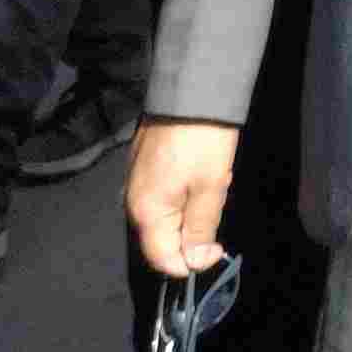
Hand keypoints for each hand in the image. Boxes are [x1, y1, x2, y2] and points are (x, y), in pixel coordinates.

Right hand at [125, 117, 239, 279]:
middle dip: (193, 232)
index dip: (191, 263)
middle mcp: (133, 201)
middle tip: (217, 201)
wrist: (191, 87)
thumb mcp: (211, 186)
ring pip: (165, 216)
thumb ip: (200, 229)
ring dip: (191, 211)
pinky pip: (164, 195)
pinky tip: (202, 171)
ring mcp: (137, 181)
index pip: (163, 260)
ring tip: (213, 182)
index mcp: (146, 213)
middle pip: (162, 239)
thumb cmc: (204, 140)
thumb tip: (195, 264)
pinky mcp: (144, 165)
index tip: (218, 247)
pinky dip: (185, 193)